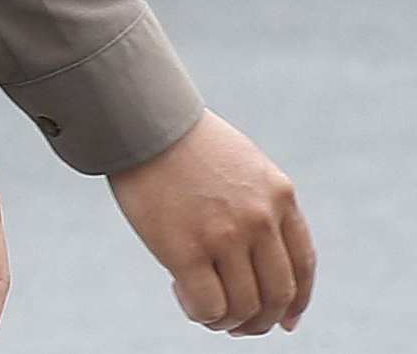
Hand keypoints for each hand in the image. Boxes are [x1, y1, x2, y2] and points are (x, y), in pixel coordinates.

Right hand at [109, 112, 311, 333]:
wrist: (139, 117)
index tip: (285, 320)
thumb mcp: (241, 163)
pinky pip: (208, 305)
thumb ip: (258, 203)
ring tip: (208, 313)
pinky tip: (183, 296)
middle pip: (277, 295)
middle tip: (241, 325)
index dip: (296, 301)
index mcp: (279, 196)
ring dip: (229, 322)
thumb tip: (255, 256)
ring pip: (245, 307)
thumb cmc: (181, 139)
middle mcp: (260, 220)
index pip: (302, 266)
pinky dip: (201, 314)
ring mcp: (224, 237)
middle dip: (261, 319)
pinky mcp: (185, 250)